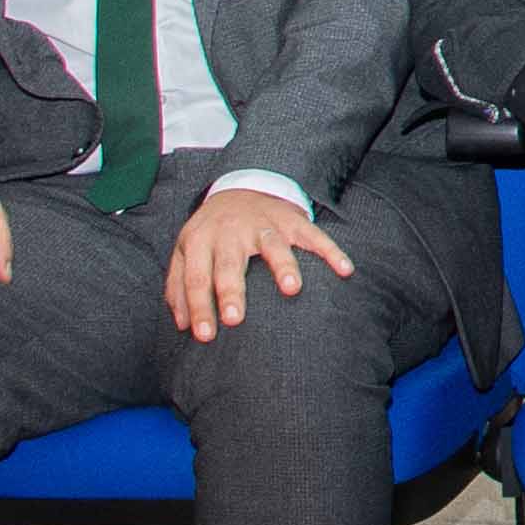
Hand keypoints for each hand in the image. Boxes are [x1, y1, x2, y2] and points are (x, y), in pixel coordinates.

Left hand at [162, 187, 354, 340]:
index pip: (196, 276)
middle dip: (231, 291)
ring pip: (273, 246)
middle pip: (230, 263)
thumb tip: (181, 324)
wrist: (240, 188)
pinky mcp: (292, 220)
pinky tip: (345, 270)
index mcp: (200, 240)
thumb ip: (179, 285)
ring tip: (292, 290)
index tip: (205, 336)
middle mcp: (231, 231)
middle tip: (235, 320)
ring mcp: (264, 224)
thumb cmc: (211, 233)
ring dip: (283, 266)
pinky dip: (331, 251)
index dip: (199, 306)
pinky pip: (314, 235)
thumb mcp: (185, 252)